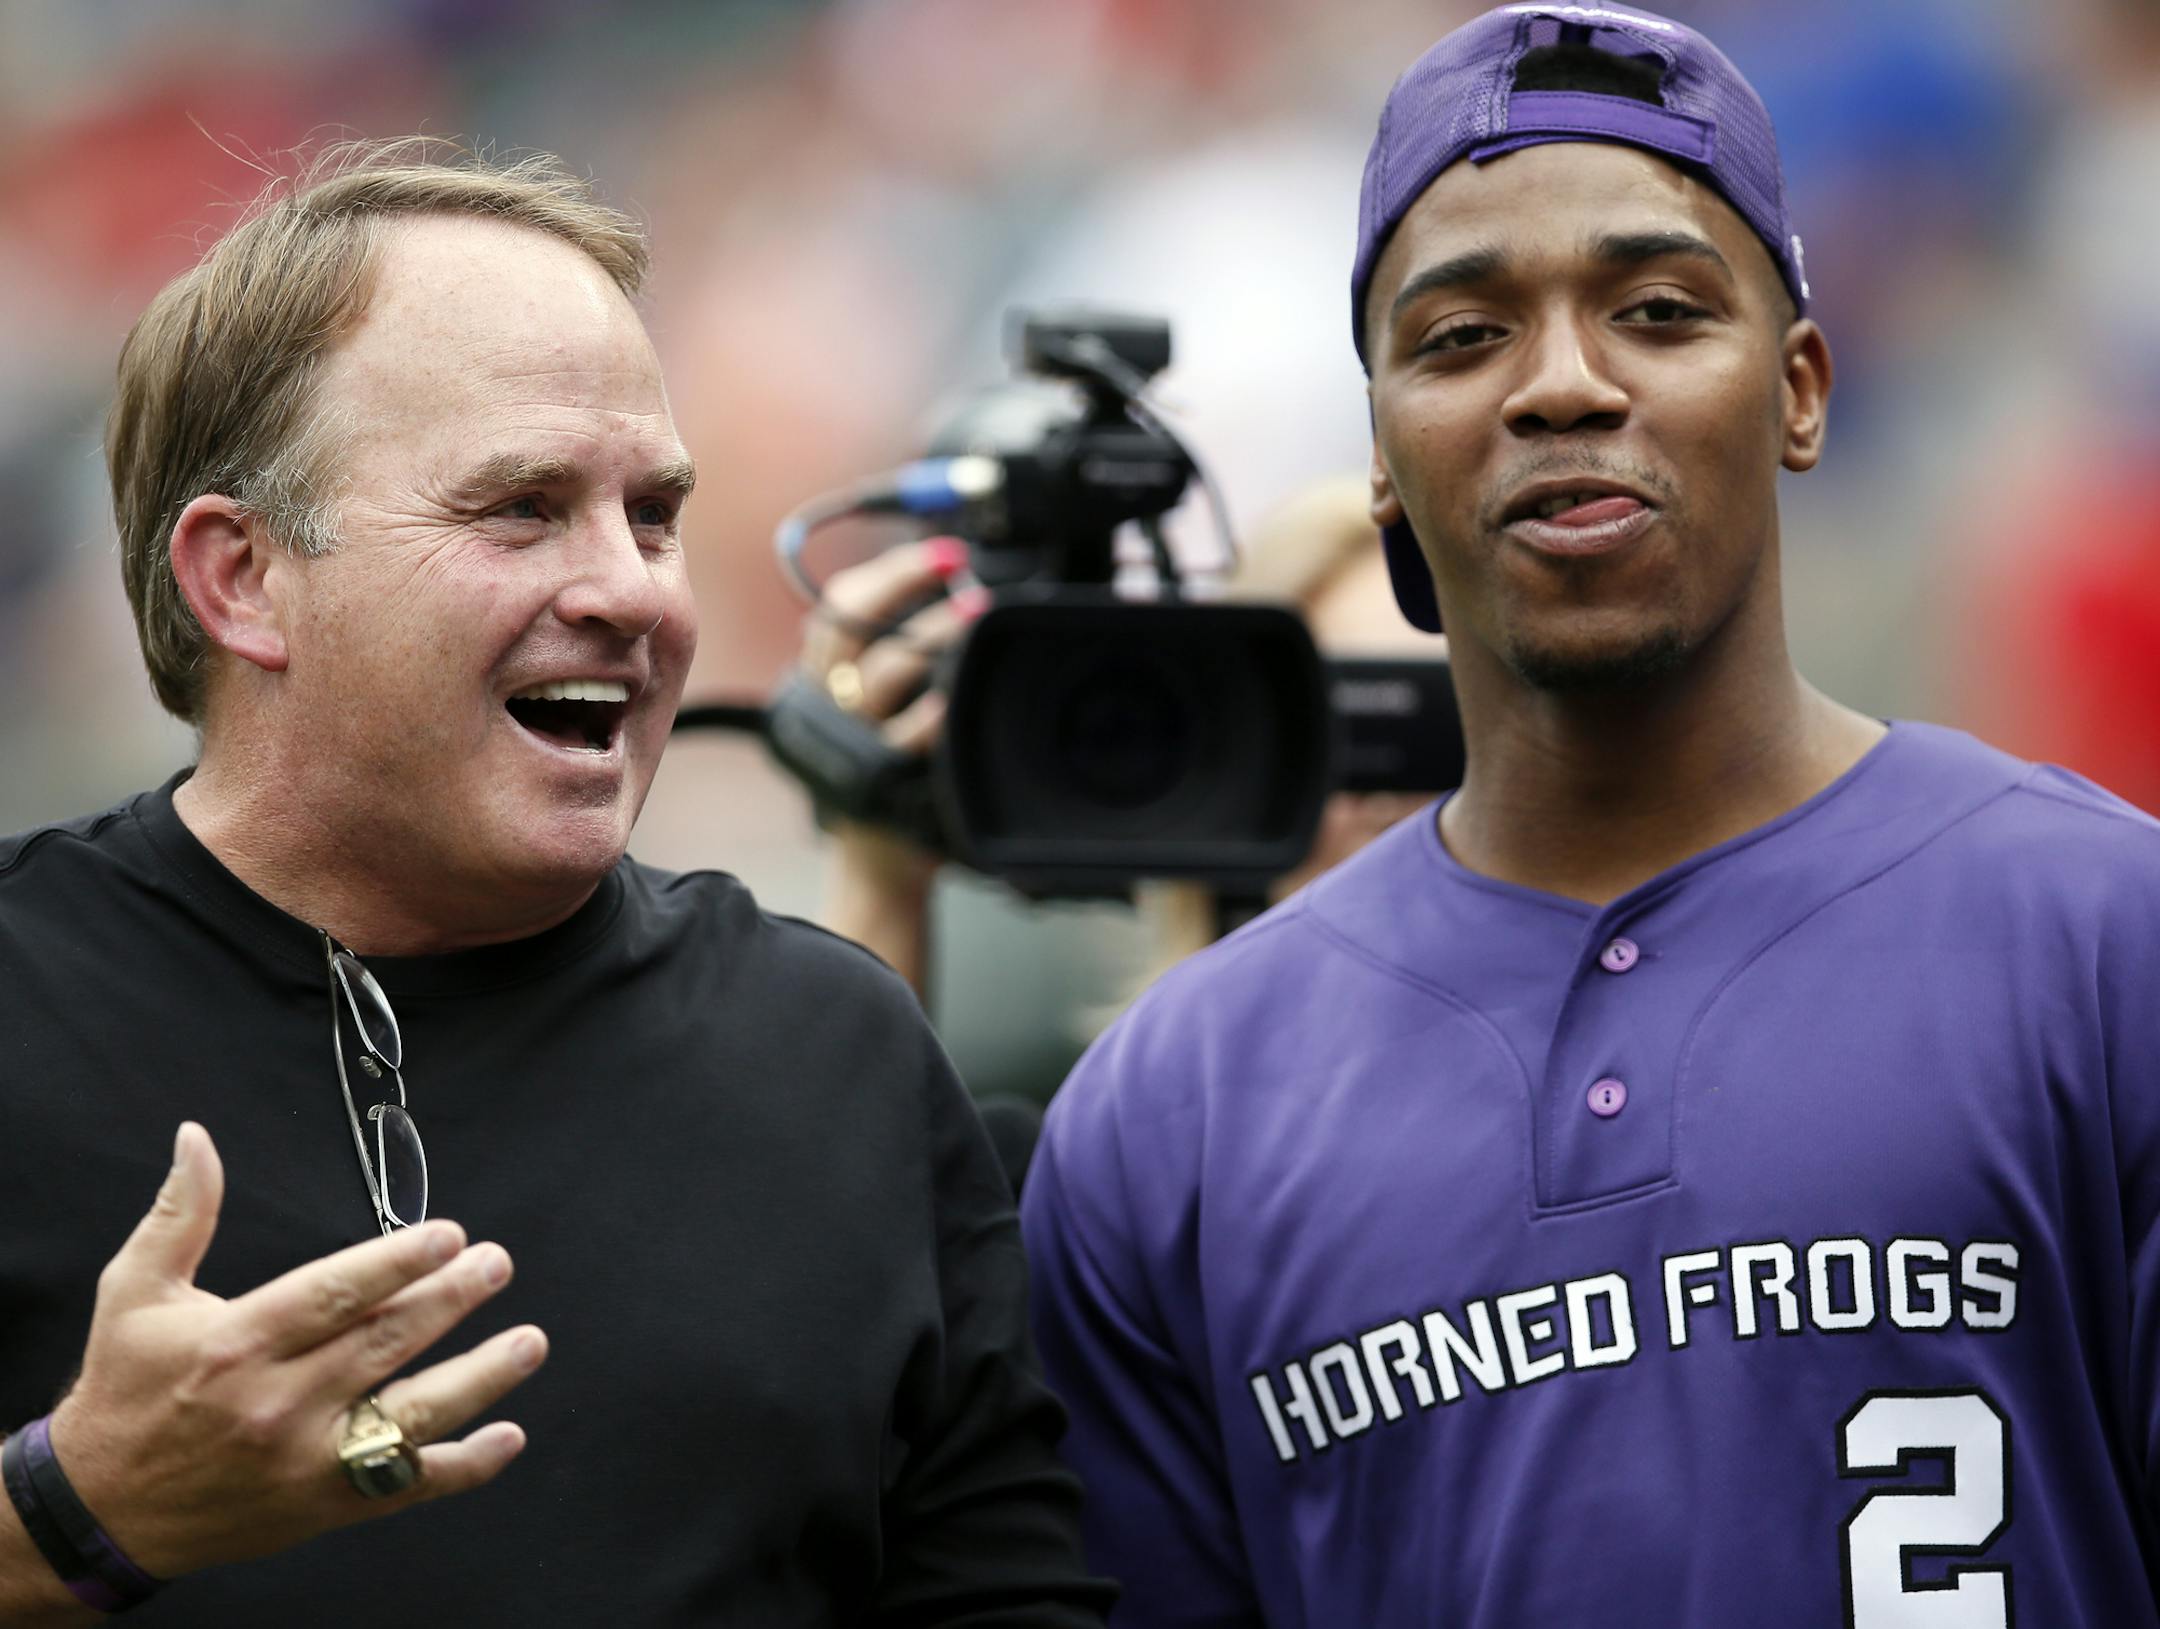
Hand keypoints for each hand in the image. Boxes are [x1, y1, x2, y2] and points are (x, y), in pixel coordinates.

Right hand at [45, 1123, 545, 1577]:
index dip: (396, 1263)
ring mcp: (306, 1461)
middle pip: (383, 1344)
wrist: (101, 1511)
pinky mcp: (324, 1506)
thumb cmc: (125, 1391)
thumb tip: (197, 1138)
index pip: (333, 1295)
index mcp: (237, 1343)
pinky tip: (510, 1435)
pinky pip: (407, 1488)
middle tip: (497, 1264)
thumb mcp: (135, 1294)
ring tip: (529, 1341)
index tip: (449, 1234)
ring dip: (480, 1378)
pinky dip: (465, 1467)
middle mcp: (276, 1404)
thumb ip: (181, 1214)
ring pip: (411, 1417)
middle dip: (450, 1300)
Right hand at [801, 542, 986, 988]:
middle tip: (959, 567)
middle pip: (852, 623)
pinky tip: (960, 696)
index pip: (837, 608)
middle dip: (906, 582)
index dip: (887, 573)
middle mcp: (826, 706)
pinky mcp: (877, 781)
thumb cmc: (885, 779)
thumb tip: (948, 596)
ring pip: (883, 670)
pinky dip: (934, 712)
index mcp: (818, 682)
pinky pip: (905, 736)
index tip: (940, 553)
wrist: (880, 867)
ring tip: (976, 615)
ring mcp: (850, 743)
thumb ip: (887, 661)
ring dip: (932, 634)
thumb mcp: (870, 716)